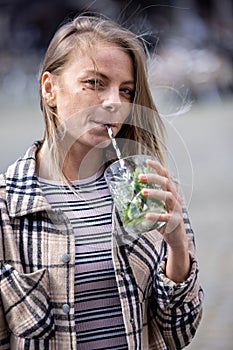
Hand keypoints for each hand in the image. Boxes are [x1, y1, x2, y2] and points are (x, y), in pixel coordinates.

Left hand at [139, 159, 189, 281]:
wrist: (176, 238)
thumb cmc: (163, 220)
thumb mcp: (155, 207)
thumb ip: (144, 201)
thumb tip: (123, 196)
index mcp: (170, 192)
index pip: (165, 175)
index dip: (157, 167)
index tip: (147, 161)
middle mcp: (175, 198)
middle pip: (167, 183)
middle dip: (154, 178)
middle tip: (140, 177)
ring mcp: (176, 209)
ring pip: (168, 196)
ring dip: (155, 193)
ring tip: (142, 192)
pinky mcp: (175, 221)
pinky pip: (166, 217)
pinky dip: (156, 215)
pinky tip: (147, 215)